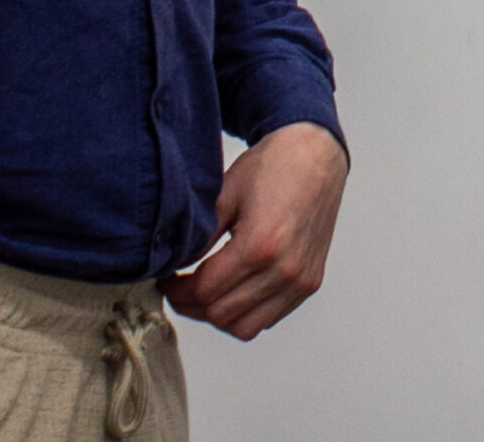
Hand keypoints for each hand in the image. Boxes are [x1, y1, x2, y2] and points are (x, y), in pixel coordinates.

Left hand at [162, 121, 348, 338]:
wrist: (316, 155)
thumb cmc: (273, 167)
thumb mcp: (225, 196)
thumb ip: (199, 240)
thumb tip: (174, 269)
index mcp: (260, 246)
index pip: (204, 292)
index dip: (176, 290)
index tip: (166, 279)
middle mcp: (285, 270)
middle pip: (221, 315)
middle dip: (191, 305)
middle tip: (180, 287)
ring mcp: (300, 280)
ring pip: (245, 327)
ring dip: (218, 315)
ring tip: (206, 292)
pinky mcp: (310, 282)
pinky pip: (269, 318)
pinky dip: (246, 312)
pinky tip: (234, 289)